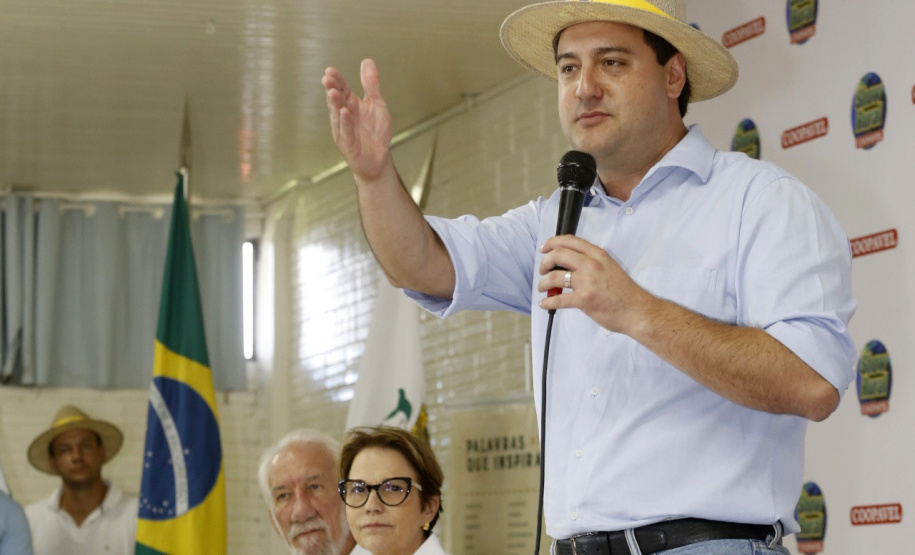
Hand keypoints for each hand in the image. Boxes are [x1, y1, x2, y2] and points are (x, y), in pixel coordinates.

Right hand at [322, 59, 392, 182]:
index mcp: (351, 104)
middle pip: (336, 100)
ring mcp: (343, 129)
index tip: (330, 71)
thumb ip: (372, 85)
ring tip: (333, 92)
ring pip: (337, 115)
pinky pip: (346, 132)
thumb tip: (367, 61)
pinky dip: (345, 123)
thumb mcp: (378, 105)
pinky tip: (344, 113)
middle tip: (327, 79)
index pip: (342, 89)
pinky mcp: (347, 144)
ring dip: (335, 104)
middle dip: (332, 89)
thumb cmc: (376, 132)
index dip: (337, 80)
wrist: (378, 158)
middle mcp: (344, 115)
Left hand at [537, 235, 651, 334]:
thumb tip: (568, 263)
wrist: (638, 311)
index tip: (544, 248)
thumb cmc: (624, 292)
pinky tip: (545, 303)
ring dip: (543, 283)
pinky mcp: (584, 299)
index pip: (569, 240)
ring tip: (543, 287)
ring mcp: (587, 282)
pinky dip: (548, 301)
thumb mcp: (609, 267)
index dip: (552, 242)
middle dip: (544, 262)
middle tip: (542, 270)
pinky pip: (558, 299)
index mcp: (598, 254)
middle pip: (557, 254)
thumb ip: (591, 262)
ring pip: (554, 277)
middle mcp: (591, 264)